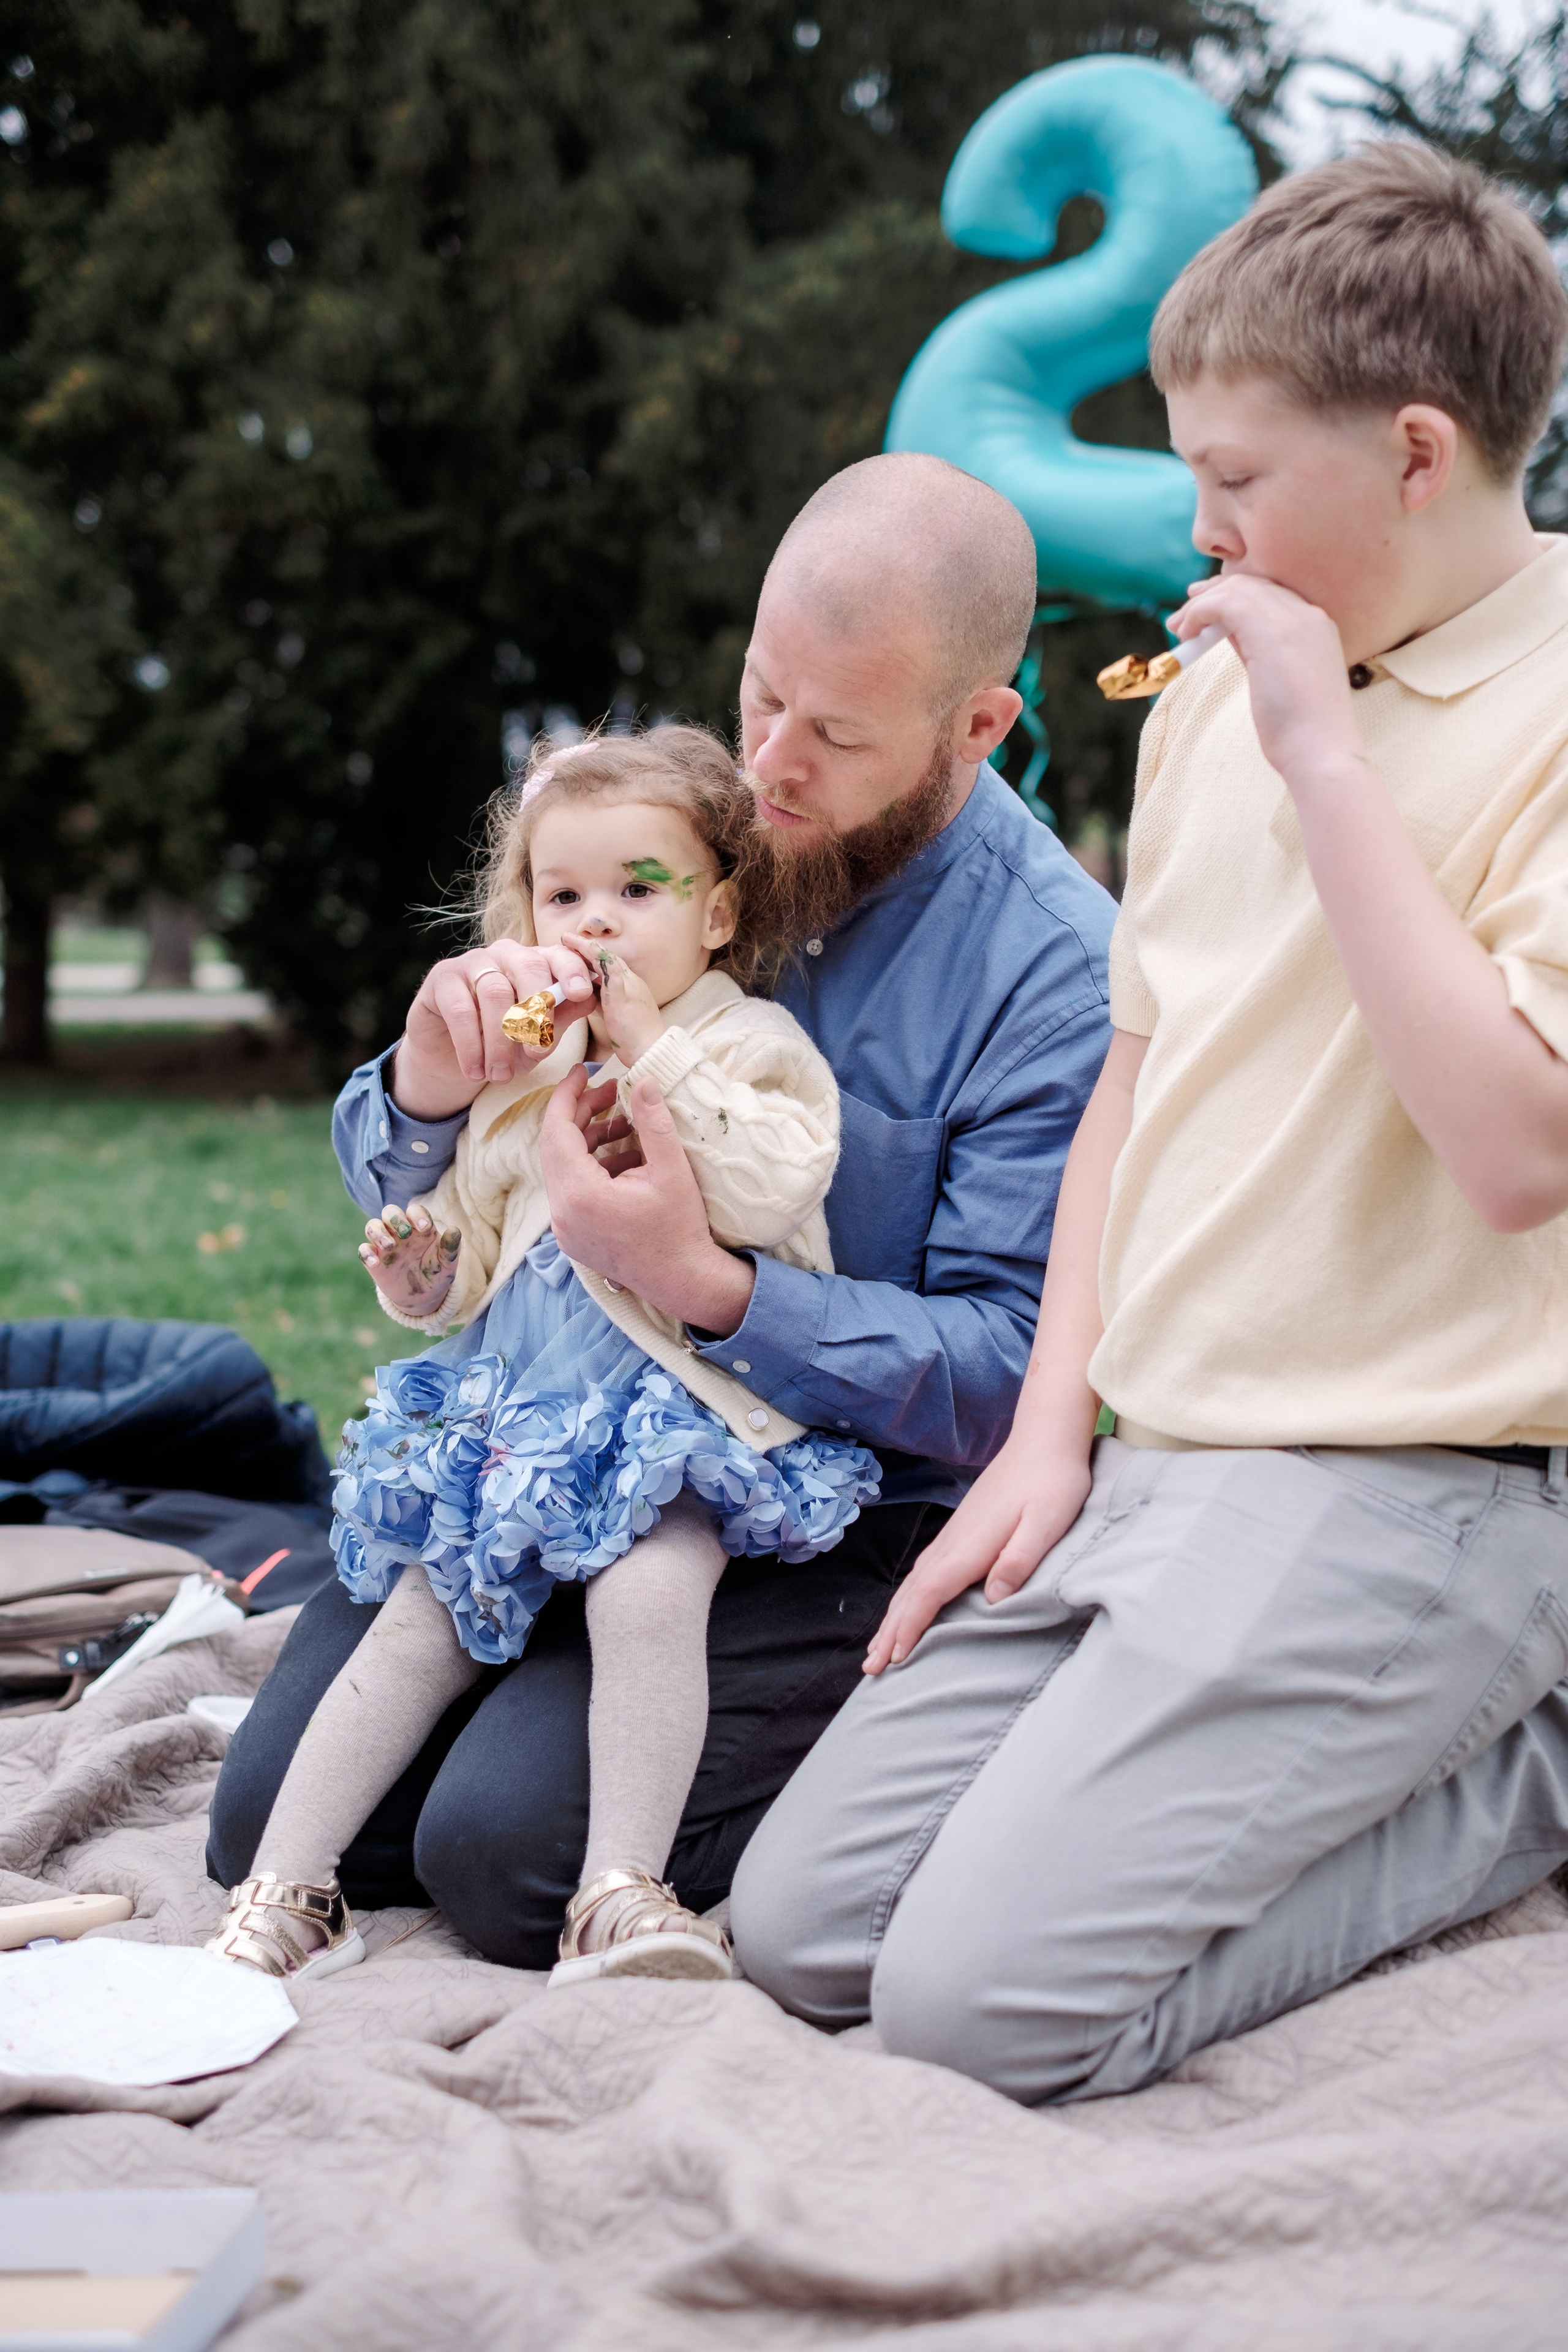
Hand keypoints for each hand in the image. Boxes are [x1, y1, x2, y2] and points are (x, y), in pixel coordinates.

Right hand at [359, 1202, 461, 1317]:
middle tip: (405, 1233)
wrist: (424, 1298)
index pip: (415, 1211)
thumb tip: (455, 1231)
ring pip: (373, 1226)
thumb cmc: (437, 1275)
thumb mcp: (446, 1265)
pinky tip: (375, 1263)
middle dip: (395, 1218)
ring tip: (389, 1246)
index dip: (418, 1214)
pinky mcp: (374, 1261)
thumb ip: (450, 1249)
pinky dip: (366, 1254)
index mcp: (420, 1228)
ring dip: (378, 1232)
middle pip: (390, 1212)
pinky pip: (364, 1250)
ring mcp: (385, 1245)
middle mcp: (400, 1232)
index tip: (425, 1228)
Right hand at [391, 940, 597, 1118]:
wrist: (452, 1059)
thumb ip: (561, 1019)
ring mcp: (473, 962)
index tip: (581, 993)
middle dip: (537, 1014)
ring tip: (499, 1075)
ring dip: (500, 1041)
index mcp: (538, 963)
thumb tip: (589, 999)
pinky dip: (470, 1045)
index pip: (560, 956)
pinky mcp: (442, 978)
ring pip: (494, 992)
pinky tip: (475, 1071)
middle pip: (529, 967)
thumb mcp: (539, 1039)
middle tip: (536, 1054)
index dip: (572, 971)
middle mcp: (507, 954)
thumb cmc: (504, 1046)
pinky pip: (460, 1008)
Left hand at [541, 1070, 754, 1332]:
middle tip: (610, 1092)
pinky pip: (570, 1190)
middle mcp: (562, 1212)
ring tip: (624, 1124)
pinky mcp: (572, 1237)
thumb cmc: (680, 1228)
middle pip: (555, 1147)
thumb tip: (643, 1080)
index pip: (556, 1129)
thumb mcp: (672, 1169)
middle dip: (581, 1113)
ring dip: (588, 1141)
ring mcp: (564, 1228)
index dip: (567, 1095)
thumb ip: (654, 1121)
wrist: (683, 1280)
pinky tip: (624, 1158)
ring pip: (562, 1168)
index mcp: (580, 1193)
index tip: (582, 1070)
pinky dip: (590, 1167)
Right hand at [562, 936, 666, 1065]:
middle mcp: (627, 983)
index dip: (584, 945)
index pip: (603, 955)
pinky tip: (580, 990)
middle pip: (603, 962)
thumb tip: (603, 957)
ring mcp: (625, 996)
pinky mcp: (621, 1009)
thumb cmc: (634, 1030)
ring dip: (586, 967)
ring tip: (569, 964)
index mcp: (627, 979)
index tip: (566, 937)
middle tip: (565, 946)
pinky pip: (602, 991)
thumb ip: (612, 979)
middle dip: (585, 952)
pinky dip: (590, 986)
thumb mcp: (620, 1003)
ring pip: (602, 976)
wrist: (649, 1053)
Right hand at [862, 1438, 1091, 1674]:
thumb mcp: (1047, 1522)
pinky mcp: (962, 1529)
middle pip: (912, 1592)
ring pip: (914, 1581)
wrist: (1044, 1438)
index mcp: (971, 1545)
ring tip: (880, 1645)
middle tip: (871, 1667)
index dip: (909, 1626)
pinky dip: (910, 1594)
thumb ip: (1019, 1559)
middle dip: (890, 1631)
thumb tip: (994, 1597)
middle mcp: (954, 1541)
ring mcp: (955, 1534)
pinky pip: (925, 1569)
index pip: (929, 1593)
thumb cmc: (1052, 1481)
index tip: (893, 1657)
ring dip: (895, 1615)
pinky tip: (910, 1602)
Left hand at [1168, 571, 1362, 789]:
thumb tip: (1227, 632)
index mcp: (1316, 626)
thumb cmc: (1300, 731)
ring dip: (1200, 605)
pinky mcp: (1270, 631)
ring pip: (1237, 589)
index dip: (1233, 596)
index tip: (1204, 608)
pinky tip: (1187, 634)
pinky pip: (1226, 603)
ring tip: (1178, 628)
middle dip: (1212, 595)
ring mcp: (1293, 619)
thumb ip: (1257, 649)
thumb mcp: (1278, 679)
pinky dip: (1200, 612)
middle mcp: (1308, 615)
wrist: (1320, 752)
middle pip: (1252, 585)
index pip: (1269, 593)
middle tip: (1183, 616)